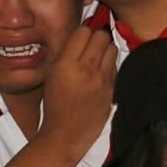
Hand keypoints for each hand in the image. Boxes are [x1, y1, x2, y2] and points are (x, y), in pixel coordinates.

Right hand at [37, 27, 116, 158]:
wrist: (65, 135)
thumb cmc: (54, 107)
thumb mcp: (51, 76)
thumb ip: (64, 55)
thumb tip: (79, 36)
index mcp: (66, 65)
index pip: (83, 31)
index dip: (81, 32)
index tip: (79, 38)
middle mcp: (86, 70)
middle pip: (101, 35)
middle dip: (95, 37)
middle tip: (89, 45)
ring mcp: (102, 80)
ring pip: (112, 48)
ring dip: (105, 48)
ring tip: (96, 57)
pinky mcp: (112, 90)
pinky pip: (115, 66)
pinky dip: (109, 64)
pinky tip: (100, 72)